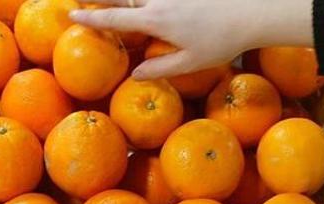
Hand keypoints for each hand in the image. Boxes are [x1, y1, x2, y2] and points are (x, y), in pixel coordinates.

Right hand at [70, 0, 313, 79]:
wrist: (251, 12)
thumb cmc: (223, 41)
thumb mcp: (191, 62)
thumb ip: (161, 68)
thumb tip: (135, 75)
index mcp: (157, 21)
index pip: (116, 19)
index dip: (91, 19)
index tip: (72, 15)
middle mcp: (159, 1)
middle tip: (80, 0)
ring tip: (109, 4)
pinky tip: (140, 3)